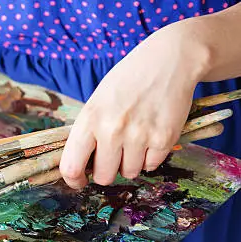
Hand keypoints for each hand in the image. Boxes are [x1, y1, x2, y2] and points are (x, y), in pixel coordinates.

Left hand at [59, 21, 209, 188]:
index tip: (80, 180)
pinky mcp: (164, 138)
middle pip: (103, 177)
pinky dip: (151, 157)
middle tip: (113, 155)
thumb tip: (81, 168)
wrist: (170, 60)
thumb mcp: (97, 102)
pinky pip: (151, 166)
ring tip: (135, 138)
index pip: (71, 167)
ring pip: (129, 173)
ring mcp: (139, 135)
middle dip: (107, 171)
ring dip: (131, 163)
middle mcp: (112, 130)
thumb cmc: (128, 82)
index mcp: (89, 119)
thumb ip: (88, 132)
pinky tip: (151, 135)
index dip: (74, 180)